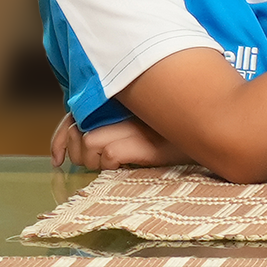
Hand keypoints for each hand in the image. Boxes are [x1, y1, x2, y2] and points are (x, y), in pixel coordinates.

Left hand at [52, 113, 188, 170]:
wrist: (209, 132)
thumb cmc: (174, 132)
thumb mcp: (138, 126)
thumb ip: (111, 126)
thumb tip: (78, 144)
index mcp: (116, 101)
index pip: (72, 118)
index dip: (59, 139)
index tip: (58, 160)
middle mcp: (119, 108)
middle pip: (74, 134)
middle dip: (79, 154)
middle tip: (100, 160)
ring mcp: (125, 125)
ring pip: (88, 146)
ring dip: (96, 161)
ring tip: (117, 160)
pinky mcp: (132, 142)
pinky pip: (107, 158)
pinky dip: (113, 165)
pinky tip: (130, 162)